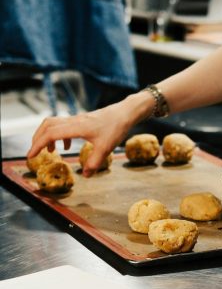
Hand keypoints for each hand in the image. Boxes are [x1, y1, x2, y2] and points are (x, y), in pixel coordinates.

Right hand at [28, 94, 150, 176]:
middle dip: (37, 139)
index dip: (38, 145)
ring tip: (49, 151)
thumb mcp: (106, 148)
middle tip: (35, 153)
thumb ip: (94, 163)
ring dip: (47, 136)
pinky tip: (67, 146)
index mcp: (76, 127)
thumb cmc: (116, 128)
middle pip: (46, 125)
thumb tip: (85, 176)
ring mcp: (76, 119)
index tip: (31, 156)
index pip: (50, 134)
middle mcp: (73, 121)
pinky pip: (63, 125)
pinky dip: (59, 136)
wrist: (124, 113)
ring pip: (53, 123)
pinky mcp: (81, 120)